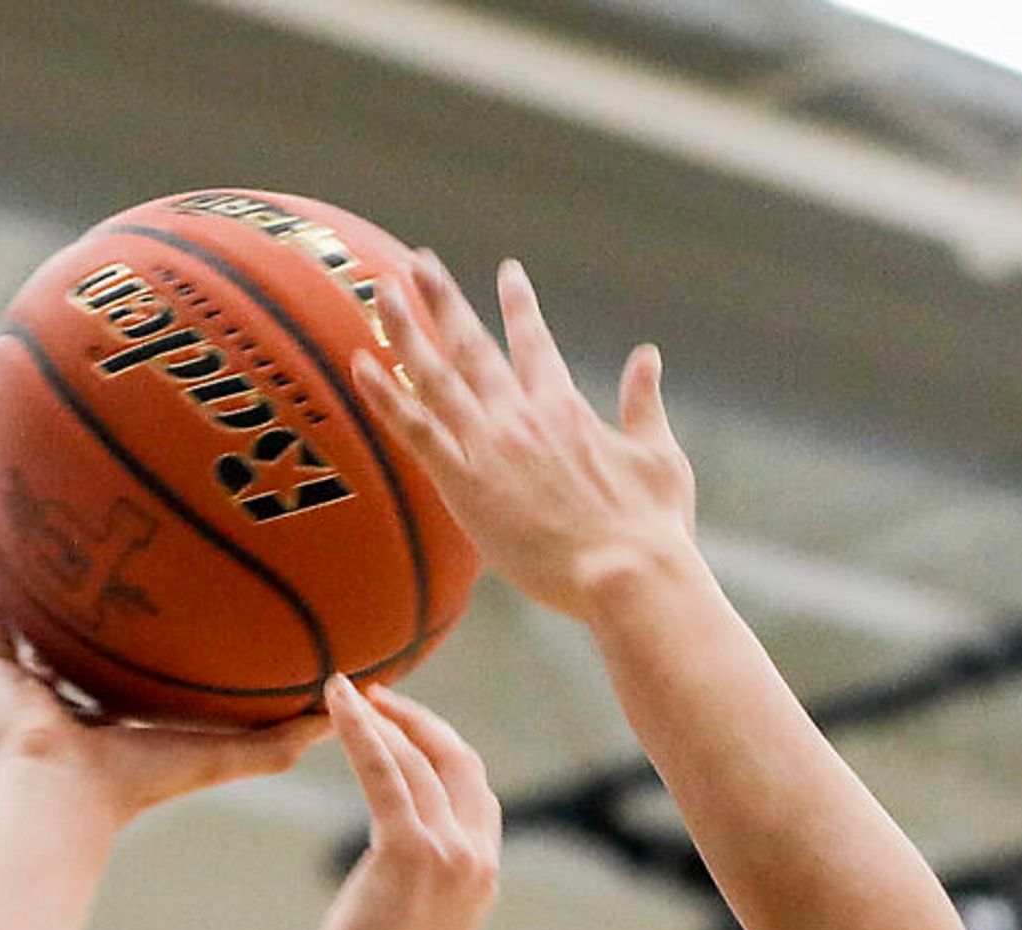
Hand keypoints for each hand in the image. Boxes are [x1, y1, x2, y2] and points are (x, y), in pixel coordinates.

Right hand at [0, 518, 324, 820]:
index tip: (150, 560)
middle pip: (56, 612)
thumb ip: (290, 731)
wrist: (76, 798)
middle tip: (73, 510)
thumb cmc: (150, 782)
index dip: (131, 607)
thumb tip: (350, 702)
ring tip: (0, 497)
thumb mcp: (234, 750)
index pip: (120, 645)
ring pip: (1, 597)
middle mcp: (59, 678)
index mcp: (111, 697)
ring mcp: (14, 670)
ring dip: (0, 551)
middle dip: (61, 569)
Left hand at [315, 678, 504, 929]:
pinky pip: (385, 772)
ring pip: (420, 761)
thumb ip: (420, 894)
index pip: (474, 793)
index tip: (407, 728)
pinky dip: (361, 729)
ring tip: (347, 693)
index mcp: (483, 874)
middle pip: (460, 763)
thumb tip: (390, 885)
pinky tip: (337, 698)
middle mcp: (476, 855)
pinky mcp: (409, 849)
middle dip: (423, 723)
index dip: (444, 751)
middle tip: (380, 696)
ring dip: (385, 719)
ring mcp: (450, 851)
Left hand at [359, 253, 700, 619]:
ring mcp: (490, 447)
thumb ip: (646, 403)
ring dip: (405, 330)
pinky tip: (361, 364)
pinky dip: (386, 396)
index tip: (508, 272)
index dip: (519, 304)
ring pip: (435, 375)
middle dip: (443, 300)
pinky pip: (415, 431)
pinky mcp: (465, 484)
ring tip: (381, 291)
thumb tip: (648, 357)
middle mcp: (522, 416)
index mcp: (566, 408)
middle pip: (472, 345)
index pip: (535, 343)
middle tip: (418, 263)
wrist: (628, 575)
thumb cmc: (652, 528)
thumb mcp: (660, 456)